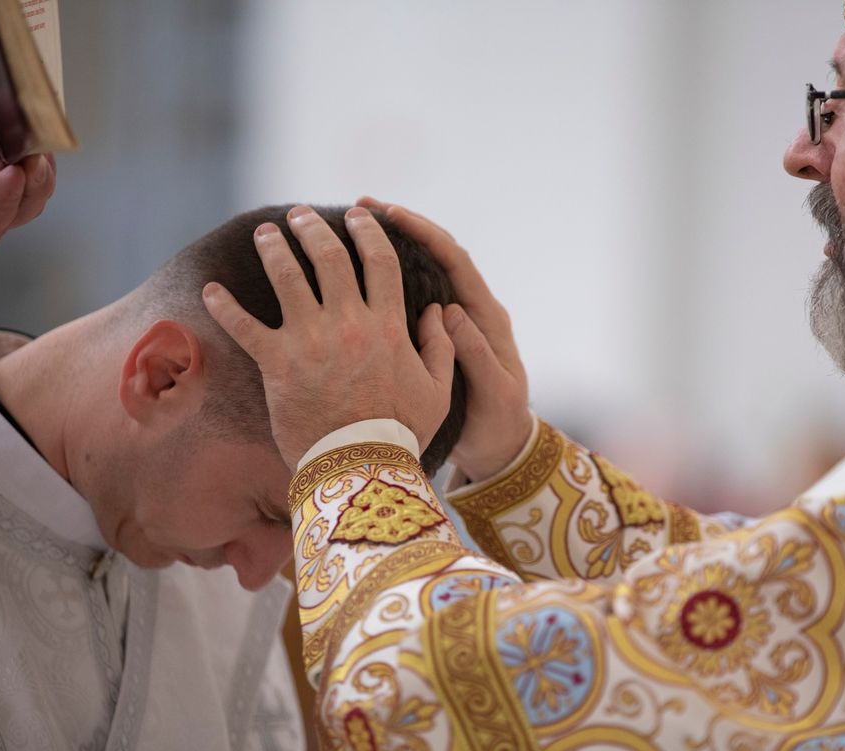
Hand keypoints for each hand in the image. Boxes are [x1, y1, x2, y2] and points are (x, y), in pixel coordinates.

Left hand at [201, 205, 455, 471]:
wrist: (361, 467)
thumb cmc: (403, 432)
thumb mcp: (438, 389)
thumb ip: (441, 346)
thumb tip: (437, 310)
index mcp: (389, 325)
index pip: (380, 260)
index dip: (369, 231)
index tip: (358, 215)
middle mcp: (349, 323)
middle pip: (329, 257)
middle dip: (313, 228)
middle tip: (301, 214)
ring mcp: (310, 340)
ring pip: (287, 278)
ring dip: (274, 249)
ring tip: (265, 233)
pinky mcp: (278, 364)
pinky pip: (244, 327)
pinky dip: (224, 306)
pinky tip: (209, 290)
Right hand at [358, 197, 532, 481]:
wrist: (498, 449)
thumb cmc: (497, 424)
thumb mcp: (492, 393)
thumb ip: (474, 353)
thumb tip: (449, 312)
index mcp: (485, 317)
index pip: (455, 261)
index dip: (425, 234)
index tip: (391, 214)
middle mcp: (467, 311)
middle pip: (432, 255)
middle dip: (399, 228)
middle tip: (357, 207)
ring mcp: (448, 324)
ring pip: (415, 274)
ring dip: (384, 250)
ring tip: (345, 230)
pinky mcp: (433, 339)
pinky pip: (405, 299)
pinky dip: (380, 282)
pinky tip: (347, 275)